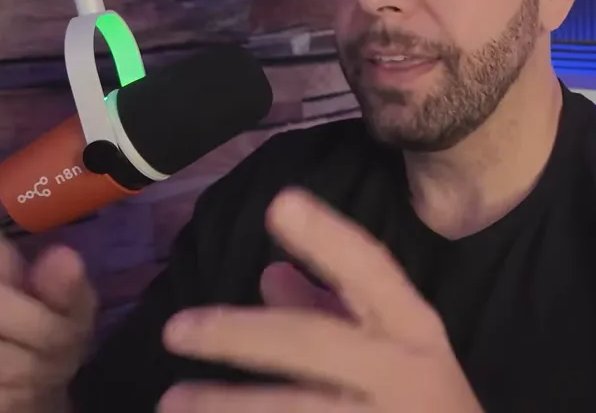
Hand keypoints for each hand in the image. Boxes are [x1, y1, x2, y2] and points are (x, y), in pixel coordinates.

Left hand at [158, 188, 482, 412]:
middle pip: (315, 343)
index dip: (327, 237)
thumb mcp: (397, 346)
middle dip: (243, 335)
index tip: (280, 202)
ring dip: (228, 405)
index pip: (371, 271)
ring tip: (170, 400)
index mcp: (412, 328)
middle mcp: (400, 371)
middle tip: (177, 329)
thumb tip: (269, 275)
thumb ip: (334, 309)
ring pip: (297, 408)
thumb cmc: (425, 398)